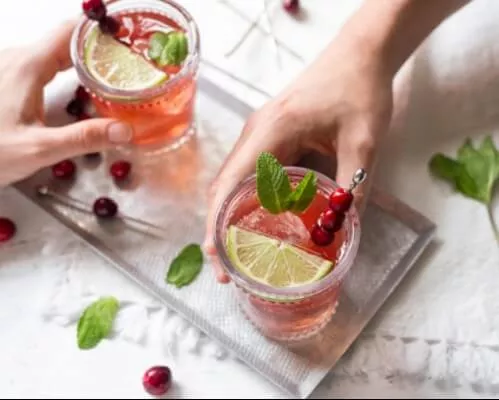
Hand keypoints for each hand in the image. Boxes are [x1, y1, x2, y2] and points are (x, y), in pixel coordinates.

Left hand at [0, 20, 132, 186]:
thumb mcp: (39, 149)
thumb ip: (84, 138)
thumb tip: (125, 130)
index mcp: (27, 66)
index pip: (70, 30)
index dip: (99, 25)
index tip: (127, 27)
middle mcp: (17, 58)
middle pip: (65, 36)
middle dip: (98, 39)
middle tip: (130, 48)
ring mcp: (10, 66)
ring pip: (55, 47)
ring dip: (85, 50)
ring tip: (115, 60)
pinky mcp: (8, 78)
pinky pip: (45, 60)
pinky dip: (70, 62)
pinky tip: (83, 76)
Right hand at [204, 35, 393, 282]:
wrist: (360, 54)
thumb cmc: (359, 89)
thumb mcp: (364, 142)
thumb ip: (354, 188)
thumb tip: (343, 233)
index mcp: (271, 132)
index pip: (230, 182)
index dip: (217, 222)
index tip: (216, 255)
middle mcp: (256, 134)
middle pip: (223, 186)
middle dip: (218, 228)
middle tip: (227, 269)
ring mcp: (259, 134)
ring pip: (232, 181)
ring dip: (228, 216)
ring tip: (235, 254)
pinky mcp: (269, 136)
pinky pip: (248, 174)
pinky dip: (244, 201)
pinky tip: (255, 223)